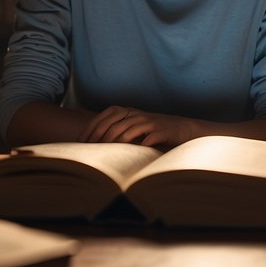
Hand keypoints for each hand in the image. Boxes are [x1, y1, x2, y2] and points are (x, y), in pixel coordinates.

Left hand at [80, 106, 198, 148]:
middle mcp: (137, 114)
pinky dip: (139, 145)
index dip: (92, 127)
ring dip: (115, 143)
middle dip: (100, 137)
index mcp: (129, 111)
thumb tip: (95, 142)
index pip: (106, 115)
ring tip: (106, 155)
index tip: (82, 140)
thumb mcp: (136, 127)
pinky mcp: (162, 131)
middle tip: (91, 150)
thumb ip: (119, 130)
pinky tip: (131, 155)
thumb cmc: (155, 131)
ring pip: (128, 131)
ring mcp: (150, 122)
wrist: (183, 128)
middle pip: (114, 123)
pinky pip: (148, 138)